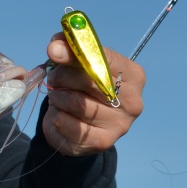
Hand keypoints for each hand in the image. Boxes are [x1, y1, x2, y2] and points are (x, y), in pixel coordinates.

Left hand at [42, 33, 144, 155]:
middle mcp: (133, 102)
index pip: (103, 59)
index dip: (74, 53)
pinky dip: (56, 117)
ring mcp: (120, 125)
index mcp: (133, 76)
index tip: (53, 51)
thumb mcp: (77, 64)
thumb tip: (55, 45)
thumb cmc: (81, 87)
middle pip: (89, 81)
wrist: (80, 124)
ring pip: (76, 103)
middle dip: (63, 77)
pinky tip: (60, 114)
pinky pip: (68, 124)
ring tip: (58, 96)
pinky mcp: (102, 142)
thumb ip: (68, 49)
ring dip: (58, 97)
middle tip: (54, 77)